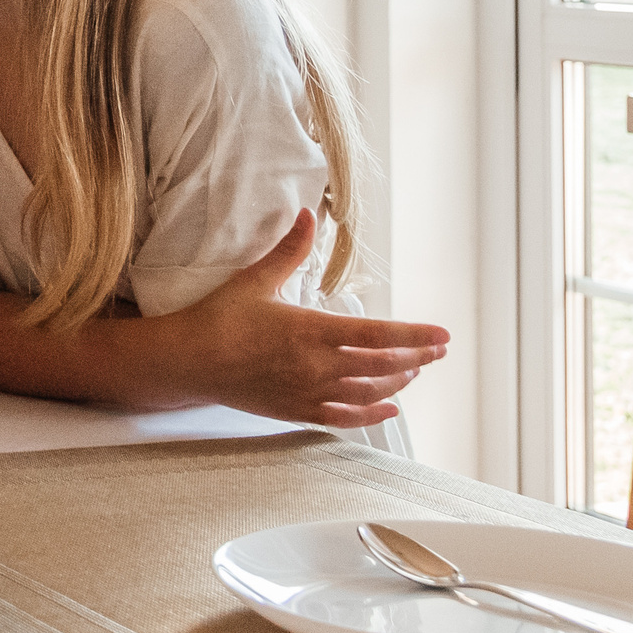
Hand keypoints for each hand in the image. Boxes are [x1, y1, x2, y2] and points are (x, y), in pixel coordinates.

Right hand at [161, 210, 448, 427]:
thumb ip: (289, 250)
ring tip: (413, 370)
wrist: (189, 361)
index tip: (443, 335)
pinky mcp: (298, 409)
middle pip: (383, 365)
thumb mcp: (256, 279)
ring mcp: (309, 390)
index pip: (378, 335)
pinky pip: (346, 417)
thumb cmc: (219, 318)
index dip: (415, 335)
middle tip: (438, 350)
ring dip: (398, 382)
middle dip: (417, 357)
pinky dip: (373, 414)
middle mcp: (317, 365)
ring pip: (370, 392)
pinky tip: (389, 409)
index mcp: (311, 330)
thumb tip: (308, 215)